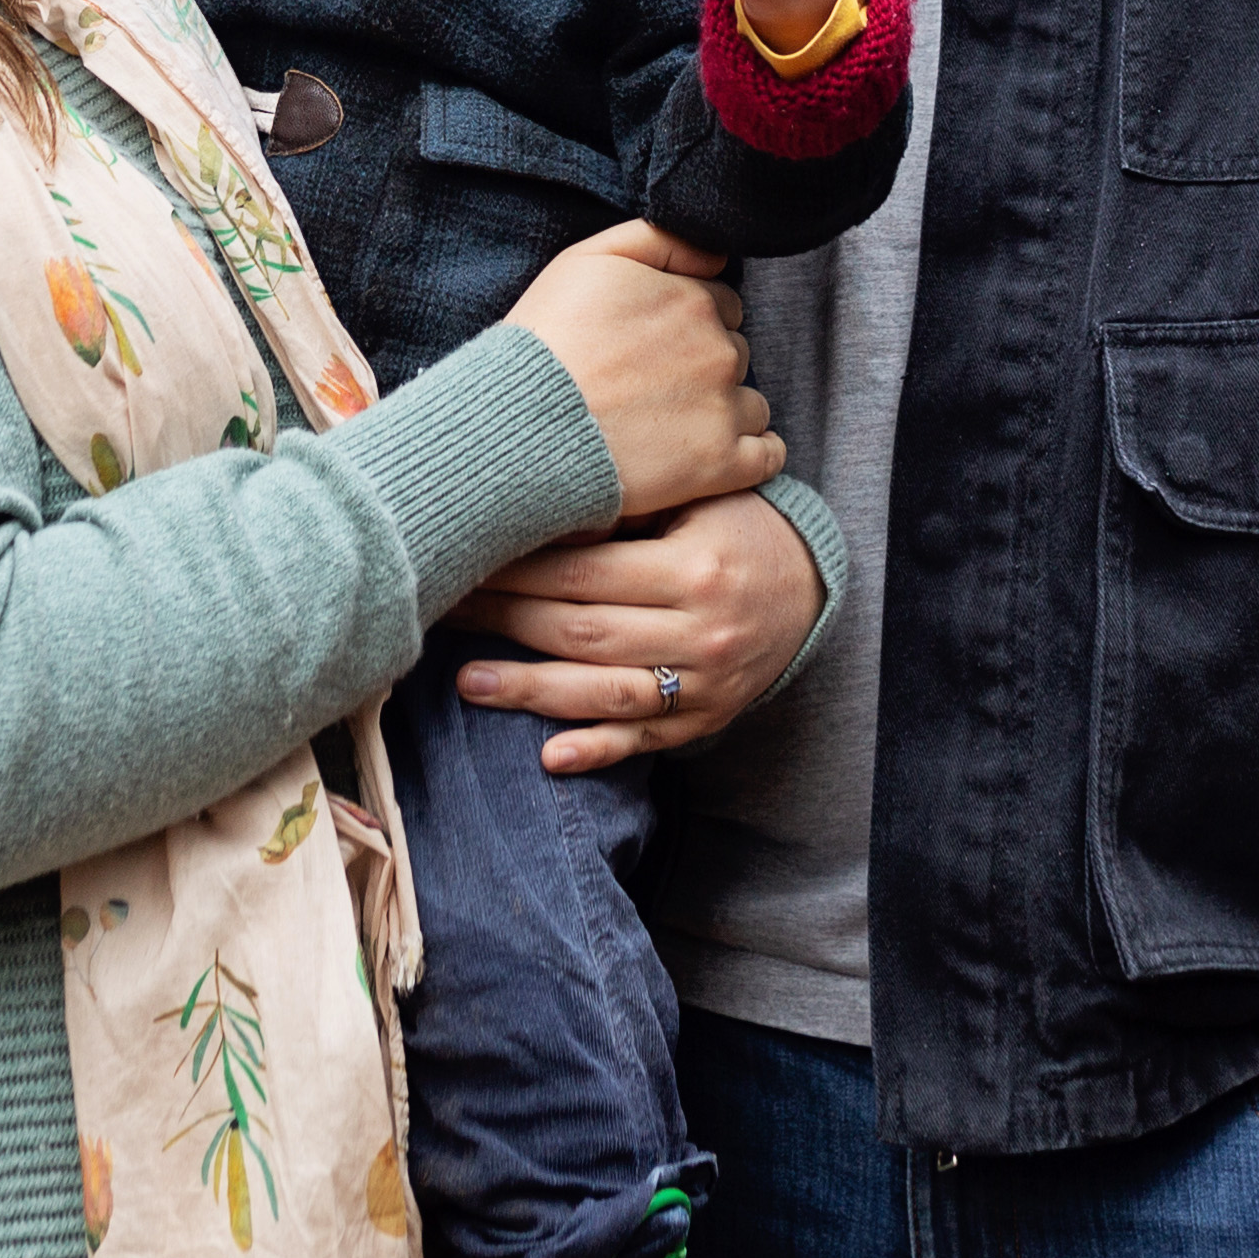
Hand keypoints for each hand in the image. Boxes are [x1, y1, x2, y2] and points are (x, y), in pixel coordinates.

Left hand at [451, 490, 827, 774]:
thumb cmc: (738, 527)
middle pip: (583, 634)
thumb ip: (627, 512)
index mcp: (694, 570)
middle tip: (446, 611)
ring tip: (469, 683)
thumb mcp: (697, 500)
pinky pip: (644, 741)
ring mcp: (704, 685)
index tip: (466, 562)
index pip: (585, 575)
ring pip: (604, 694)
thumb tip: (538, 515)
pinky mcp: (704, 720)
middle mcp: (699, 633)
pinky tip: (548, 757)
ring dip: (531, 692)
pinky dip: (597, 751)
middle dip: (506, 623)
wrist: (812, 586)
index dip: (517, 572)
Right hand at [495, 220, 780, 516]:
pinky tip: (714, 459)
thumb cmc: (544, 342)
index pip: (721, 305)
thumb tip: (716, 252)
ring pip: (753, 404)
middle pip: (736, 353)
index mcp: (694, 301)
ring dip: (726, 413)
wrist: (521, 426)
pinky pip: (768, 456)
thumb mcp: (586, 260)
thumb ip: (657, 238)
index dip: (687, 325)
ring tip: (669, 429)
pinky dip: (752, 456)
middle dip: (705, 367)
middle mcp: (720, 351)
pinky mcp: (721, 465)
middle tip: (652, 389)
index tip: (652, 348)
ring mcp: (724, 410)